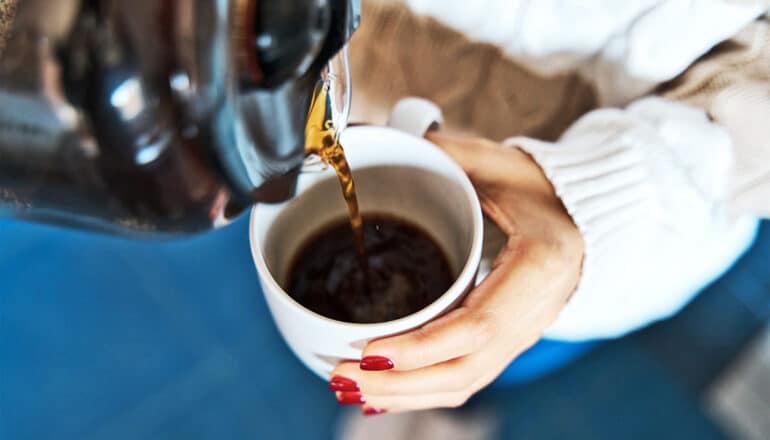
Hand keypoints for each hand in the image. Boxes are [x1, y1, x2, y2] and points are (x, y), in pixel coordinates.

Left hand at [329, 132, 584, 413]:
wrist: (587, 216)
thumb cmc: (544, 188)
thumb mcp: (497, 163)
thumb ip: (442, 153)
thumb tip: (371, 137)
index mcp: (539, 266)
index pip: (477, 326)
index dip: (421, 347)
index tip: (369, 352)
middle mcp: (534, 313)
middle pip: (464, 371)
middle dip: (398, 385)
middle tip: (342, 377)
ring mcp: (524, 334)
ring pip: (462, 384)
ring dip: (403, 396)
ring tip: (350, 389)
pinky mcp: (509, 342)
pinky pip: (466, 379)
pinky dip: (422, 392)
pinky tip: (383, 394)